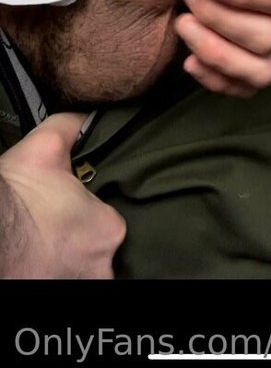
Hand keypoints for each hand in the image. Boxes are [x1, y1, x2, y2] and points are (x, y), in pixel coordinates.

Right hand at [0, 113, 125, 277]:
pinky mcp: (59, 300)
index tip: (72, 212)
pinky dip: (55, 276)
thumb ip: (73, 127)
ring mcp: (80, 287)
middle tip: (56, 231)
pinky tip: (40, 263)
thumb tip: (85, 113)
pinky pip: (67, 284)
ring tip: (46, 248)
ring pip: (84, 272)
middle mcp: (101, 266)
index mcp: (108, 230)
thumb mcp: (47, 146)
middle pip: (99, 252)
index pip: (110, 223)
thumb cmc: (16, 194)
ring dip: (69, 262)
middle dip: (81, 243)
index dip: (91, 215)